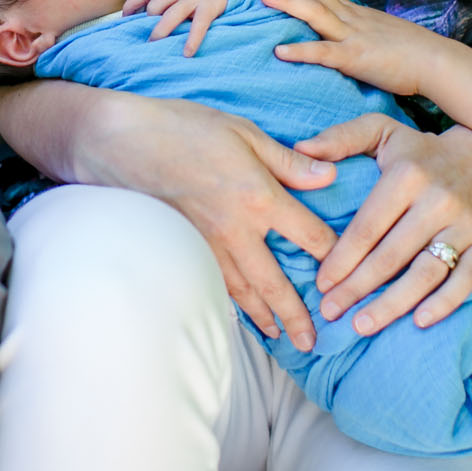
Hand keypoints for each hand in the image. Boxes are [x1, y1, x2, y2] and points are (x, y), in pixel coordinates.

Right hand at [121, 96, 340, 350]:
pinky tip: (240, 313)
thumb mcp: (244, 131)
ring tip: (281, 337)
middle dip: (296, 316)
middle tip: (312, 343)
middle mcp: (237, 231)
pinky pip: (215, 284)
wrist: (121, 141)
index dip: (334, 257)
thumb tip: (330, 178)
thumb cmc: (184, 127)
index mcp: (260, 198)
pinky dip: (232, 304)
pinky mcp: (184, 248)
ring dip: (265, 318)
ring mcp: (207, 244)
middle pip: (276, 284)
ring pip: (243, 292)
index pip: (310, 237)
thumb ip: (288, 162)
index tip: (349, 273)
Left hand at [124, 0, 227, 55]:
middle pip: (155, 6)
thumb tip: (137, 19)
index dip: (131, 7)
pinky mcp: (208, 8)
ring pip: (171, 15)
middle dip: (146, 24)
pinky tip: (187, 53)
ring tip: (154, 46)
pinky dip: (192, 40)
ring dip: (160, 32)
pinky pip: (198, 26)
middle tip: (144, 40)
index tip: (124, 21)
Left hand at [254, 0, 452, 96]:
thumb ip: (357, 29)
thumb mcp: (378, 32)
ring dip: (287, 2)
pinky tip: (279, 52)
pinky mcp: (355, 59)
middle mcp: (350, 18)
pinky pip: (324, 54)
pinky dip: (301, 51)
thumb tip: (342, 29)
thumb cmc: (411, 51)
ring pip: (315, 13)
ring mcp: (352, 36)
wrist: (437, 62)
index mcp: (353, 12)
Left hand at [291, 114, 471, 333]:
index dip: (341, 258)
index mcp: (407, 176)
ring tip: (362, 325)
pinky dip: (444, 304)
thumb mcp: (381, 131)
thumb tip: (300, 151)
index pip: (367, 227)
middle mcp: (438, 201)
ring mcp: (466, 225)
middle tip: (331, 311)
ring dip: (392, 304)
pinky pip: (466, 280)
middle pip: (391, 256)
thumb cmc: (423, 151)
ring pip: (425, 274)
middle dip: (357, 288)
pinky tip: (417, 321)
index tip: (321, 283)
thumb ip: (340, 139)